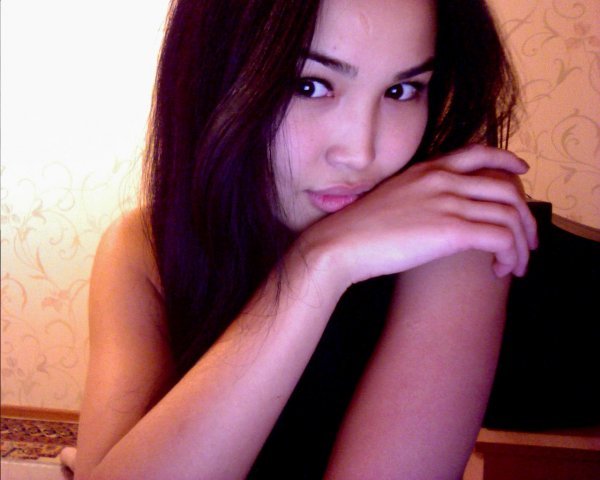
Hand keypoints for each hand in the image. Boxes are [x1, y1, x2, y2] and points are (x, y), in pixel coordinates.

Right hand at [301, 144, 537, 285]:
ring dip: (521, 243)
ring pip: (509, 215)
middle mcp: (442, 179)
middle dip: (526, 217)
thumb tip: (434, 213)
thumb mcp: (391, 198)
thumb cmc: (359, 229)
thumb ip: (418, 196)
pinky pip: (501, 238)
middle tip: (529, 240)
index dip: (507, 161)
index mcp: (427, 169)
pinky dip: (510, 255)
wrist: (341, 243)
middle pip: (506, 188)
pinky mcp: (451, 230)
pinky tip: (499, 270)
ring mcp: (448, 202)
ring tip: (515, 265)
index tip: (521, 174)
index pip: (478, 153)